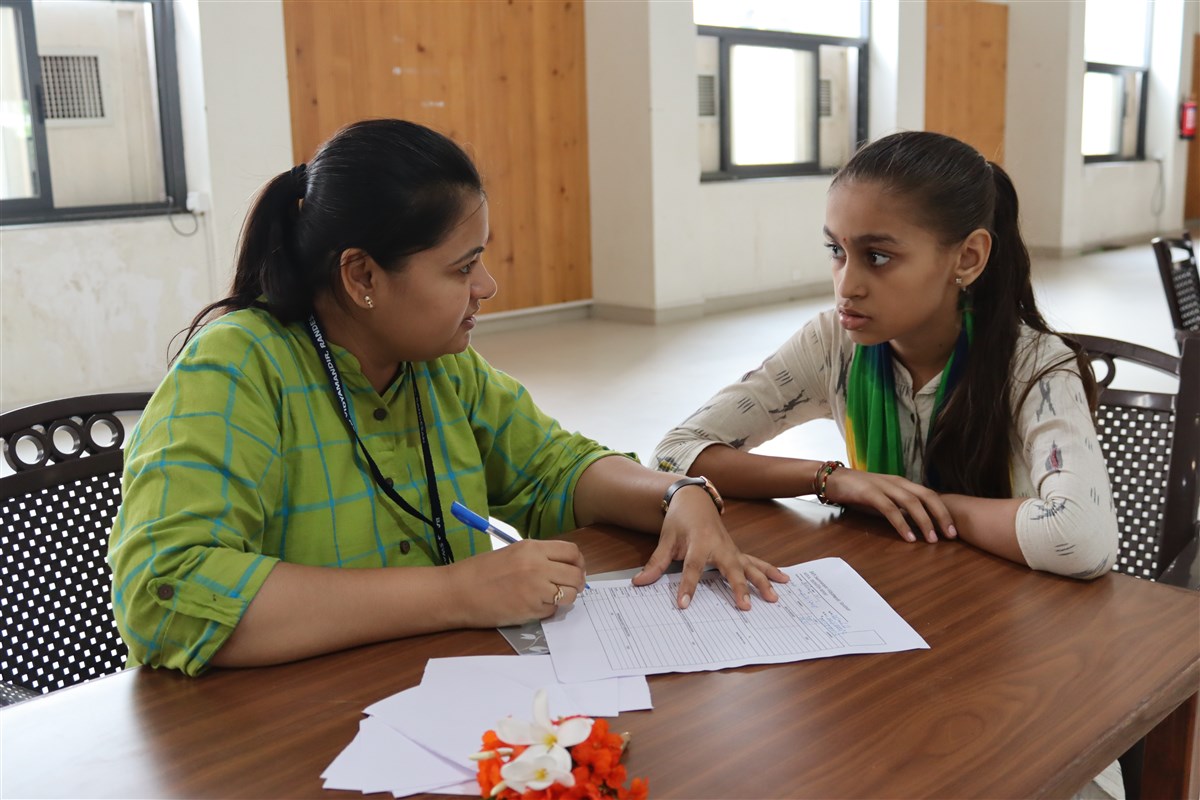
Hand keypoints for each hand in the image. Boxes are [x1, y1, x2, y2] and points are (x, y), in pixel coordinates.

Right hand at [448, 539, 586, 627]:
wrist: (458, 592)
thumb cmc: (480, 571)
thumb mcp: (512, 553)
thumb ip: (538, 557)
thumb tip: (563, 567)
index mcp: (532, 548)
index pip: (572, 552)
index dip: (578, 562)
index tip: (575, 569)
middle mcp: (537, 567)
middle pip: (576, 575)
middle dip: (577, 582)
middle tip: (569, 587)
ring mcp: (535, 590)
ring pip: (569, 595)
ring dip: (565, 598)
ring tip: (551, 597)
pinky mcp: (530, 611)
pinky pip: (552, 611)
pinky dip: (548, 610)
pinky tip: (533, 606)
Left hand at [631, 486, 788, 610]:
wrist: (694, 500)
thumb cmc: (680, 519)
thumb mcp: (666, 539)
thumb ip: (656, 563)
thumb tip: (640, 583)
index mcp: (699, 542)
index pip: (693, 568)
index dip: (688, 587)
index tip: (684, 604)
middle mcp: (719, 546)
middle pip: (731, 568)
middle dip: (739, 587)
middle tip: (745, 607)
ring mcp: (731, 549)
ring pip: (750, 566)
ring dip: (763, 581)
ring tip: (774, 597)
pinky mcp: (736, 551)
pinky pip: (755, 562)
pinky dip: (769, 570)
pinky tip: (784, 579)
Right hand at [823, 467, 956, 542]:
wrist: (831, 479)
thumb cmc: (857, 491)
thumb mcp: (883, 499)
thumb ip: (898, 507)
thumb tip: (916, 523)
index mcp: (902, 483)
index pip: (930, 495)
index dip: (944, 511)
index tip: (953, 530)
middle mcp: (897, 482)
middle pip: (927, 496)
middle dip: (941, 515)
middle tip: (952, 535)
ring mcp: (883, 486)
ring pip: (911, 502)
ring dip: (924, 521)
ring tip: (932, 539)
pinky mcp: (869, 493)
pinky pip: (890, 509)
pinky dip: (901, 523)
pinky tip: (908, 537)